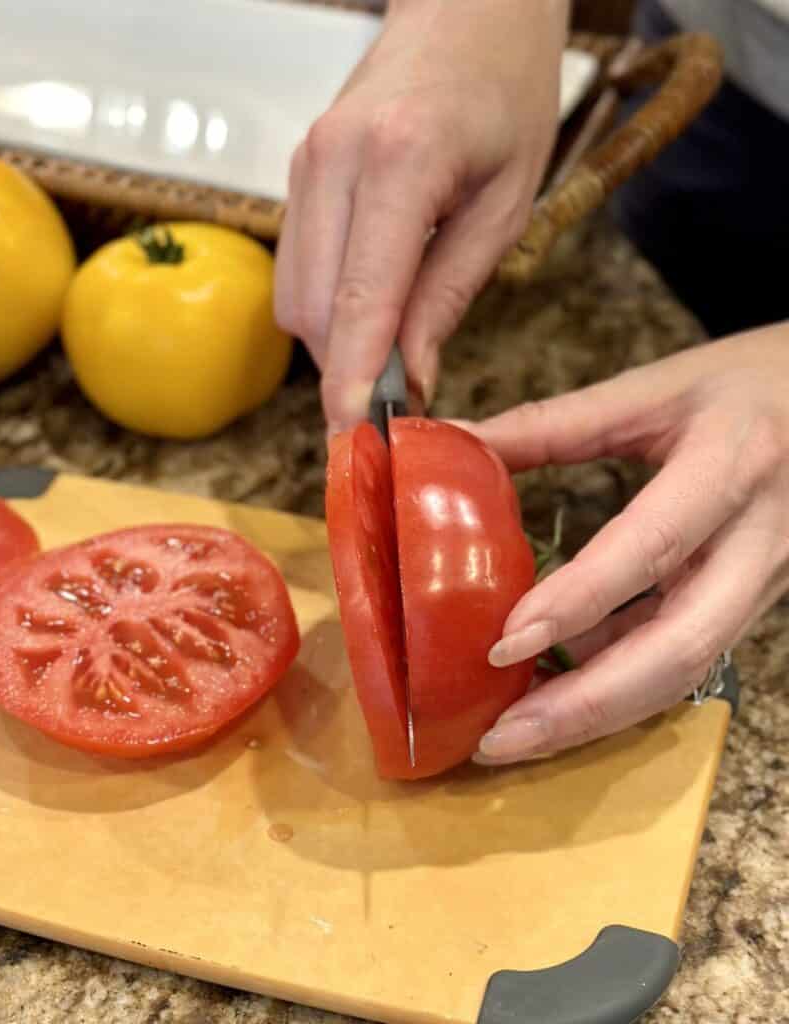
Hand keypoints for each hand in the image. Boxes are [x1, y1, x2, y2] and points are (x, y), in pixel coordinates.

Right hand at [275, 0, 568, 435]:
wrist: (465, 9)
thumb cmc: (504, 94)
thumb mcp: (506, 204)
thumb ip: (449, 294)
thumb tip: (408, 377)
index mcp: (399, 161)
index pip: (359, 294)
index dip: (350, 374)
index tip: (350, 433)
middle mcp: (333, 161)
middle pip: (312, 307)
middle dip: (345, 365)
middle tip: (396, 396)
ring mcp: (305, 165)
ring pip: (294, 294)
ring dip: (334, 338)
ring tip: (390, 345)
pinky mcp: (298, 174)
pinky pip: (295, 267)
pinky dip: (326, 304)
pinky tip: (369, 303)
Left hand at [458, 323, 788, 764]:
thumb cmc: (753, 382)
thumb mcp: (654, 388)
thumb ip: (552, 423)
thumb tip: (451, 441)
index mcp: (730, 467)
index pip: (650, 546)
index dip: (578, 600)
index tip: (504, 642)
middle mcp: (759, 540)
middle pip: (680, 646)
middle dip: (586, 705)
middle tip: (499, 739)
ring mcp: (764, 581)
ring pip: (687, 668)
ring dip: (600, 713)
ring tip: (515, 737)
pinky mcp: (753, 601)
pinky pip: (688, 656)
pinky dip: (621, 684)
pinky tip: (558, 695)